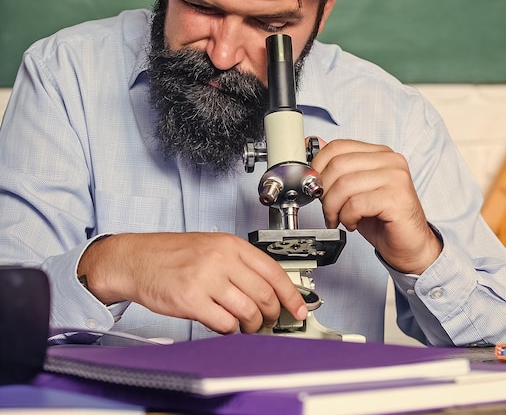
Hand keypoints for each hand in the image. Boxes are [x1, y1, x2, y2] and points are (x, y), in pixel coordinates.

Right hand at [77, 232, 306, 333]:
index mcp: (230, 244)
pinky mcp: (191, 300)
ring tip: (248, 327)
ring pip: (248, 311)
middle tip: (270, 321)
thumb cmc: (172, 254)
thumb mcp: (211, 246)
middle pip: (264, 294)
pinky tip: (225, 326)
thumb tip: (268, 289)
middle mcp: (221, 259)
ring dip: (253, 326)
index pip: (273, 271)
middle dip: (272, 314)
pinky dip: (230, 330)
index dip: (291, 294)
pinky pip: (224, 324)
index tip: (299, 308)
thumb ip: (239, 264)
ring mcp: (206, 279)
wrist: (137, 259)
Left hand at [311, 139, 441, 273]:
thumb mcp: (354, 191)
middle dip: (324, 191)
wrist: (411, 246)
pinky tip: (352, 223)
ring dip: (333, 207)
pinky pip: (356, 204)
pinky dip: (347, 217)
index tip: (314, 185)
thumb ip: (339, 169)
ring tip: (338, 219)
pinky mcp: (397, 198)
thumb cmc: (383, 219)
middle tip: (326, 208)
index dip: (318, 165)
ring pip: (345, 185)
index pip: (338, 146)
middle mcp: (390, 160)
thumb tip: (315, 148)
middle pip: (338, 164)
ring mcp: (396, 177)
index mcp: (379, 153)